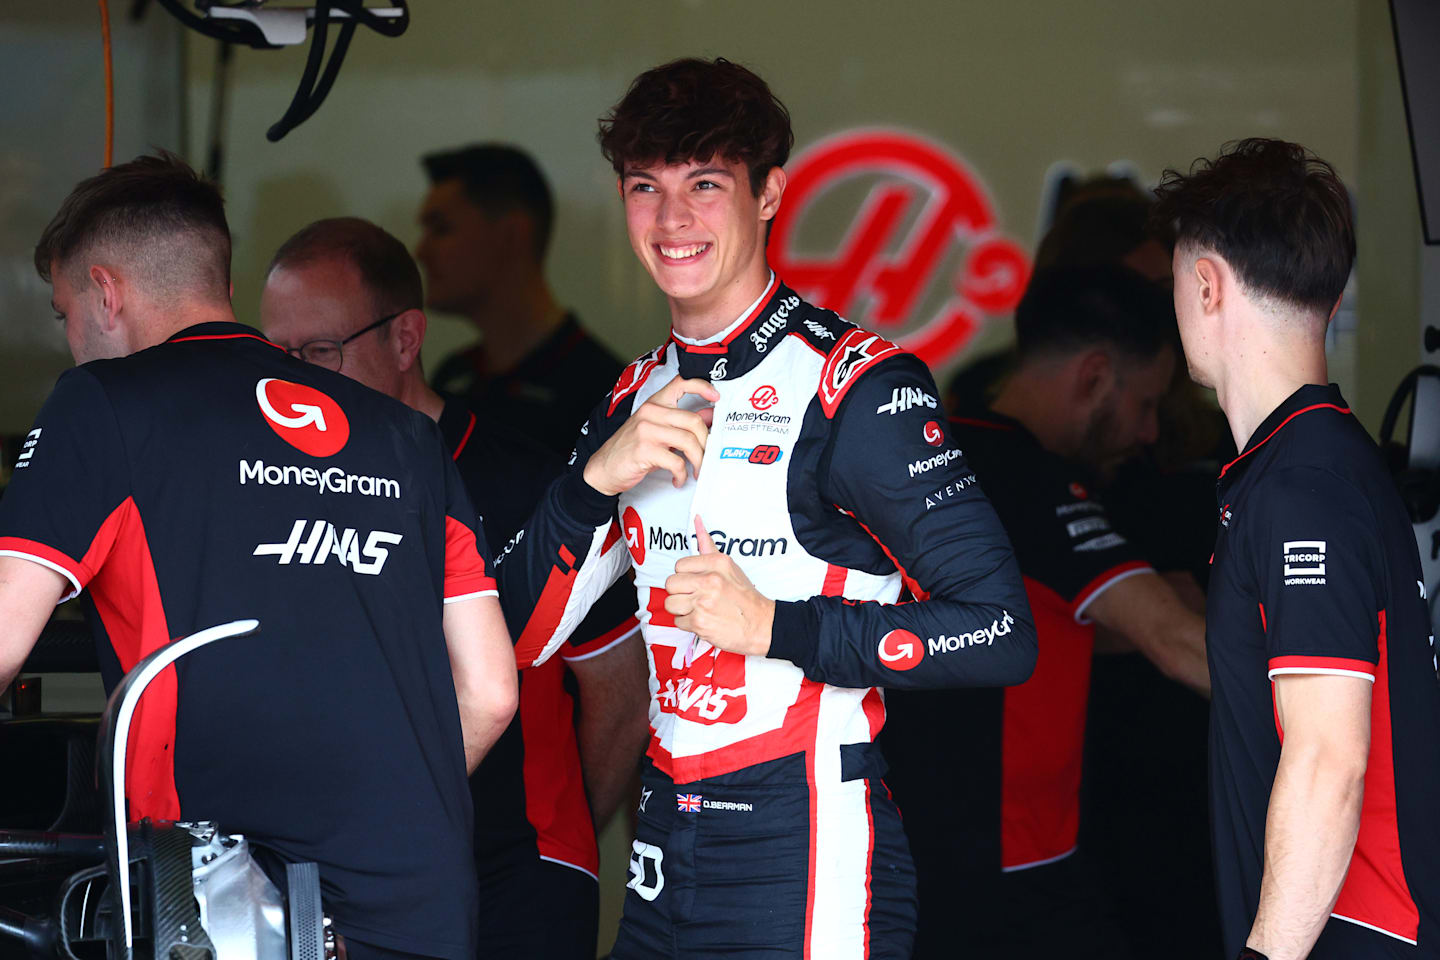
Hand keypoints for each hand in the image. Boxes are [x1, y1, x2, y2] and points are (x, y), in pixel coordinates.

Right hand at [583, 375, 718, 495]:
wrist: (603, 469)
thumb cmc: (630, 450)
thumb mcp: (656, 431)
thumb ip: (680, 423)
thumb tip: (708, 416)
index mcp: (654, 404)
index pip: (681, 383)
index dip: (702, 386)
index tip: (716, 397)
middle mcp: (650, 413)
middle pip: (693, 421)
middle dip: (706, 443)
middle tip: (706, 456)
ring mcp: (646, 430)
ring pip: (688, 441)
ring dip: (698, 461)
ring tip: (696, 470)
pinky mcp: (645, 450)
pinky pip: (676, 461)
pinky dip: (682, 474)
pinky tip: (678, 478)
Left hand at [664, 516, 774, 655]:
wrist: (760, 625)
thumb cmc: (743, 596)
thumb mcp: (729, 566)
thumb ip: (708, 546)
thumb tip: (696, 519)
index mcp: (716, 563)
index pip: (679, 565)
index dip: (686, 576)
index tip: (698, 583)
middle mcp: (710, 580)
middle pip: (670, 584)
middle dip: (680, 593)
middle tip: (696, 597)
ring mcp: (703, 602)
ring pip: (670, 603)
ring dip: (682, 609)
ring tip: (699, 609)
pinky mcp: (699, 622)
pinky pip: (678, 621)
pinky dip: (688, 624)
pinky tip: (703, 620)